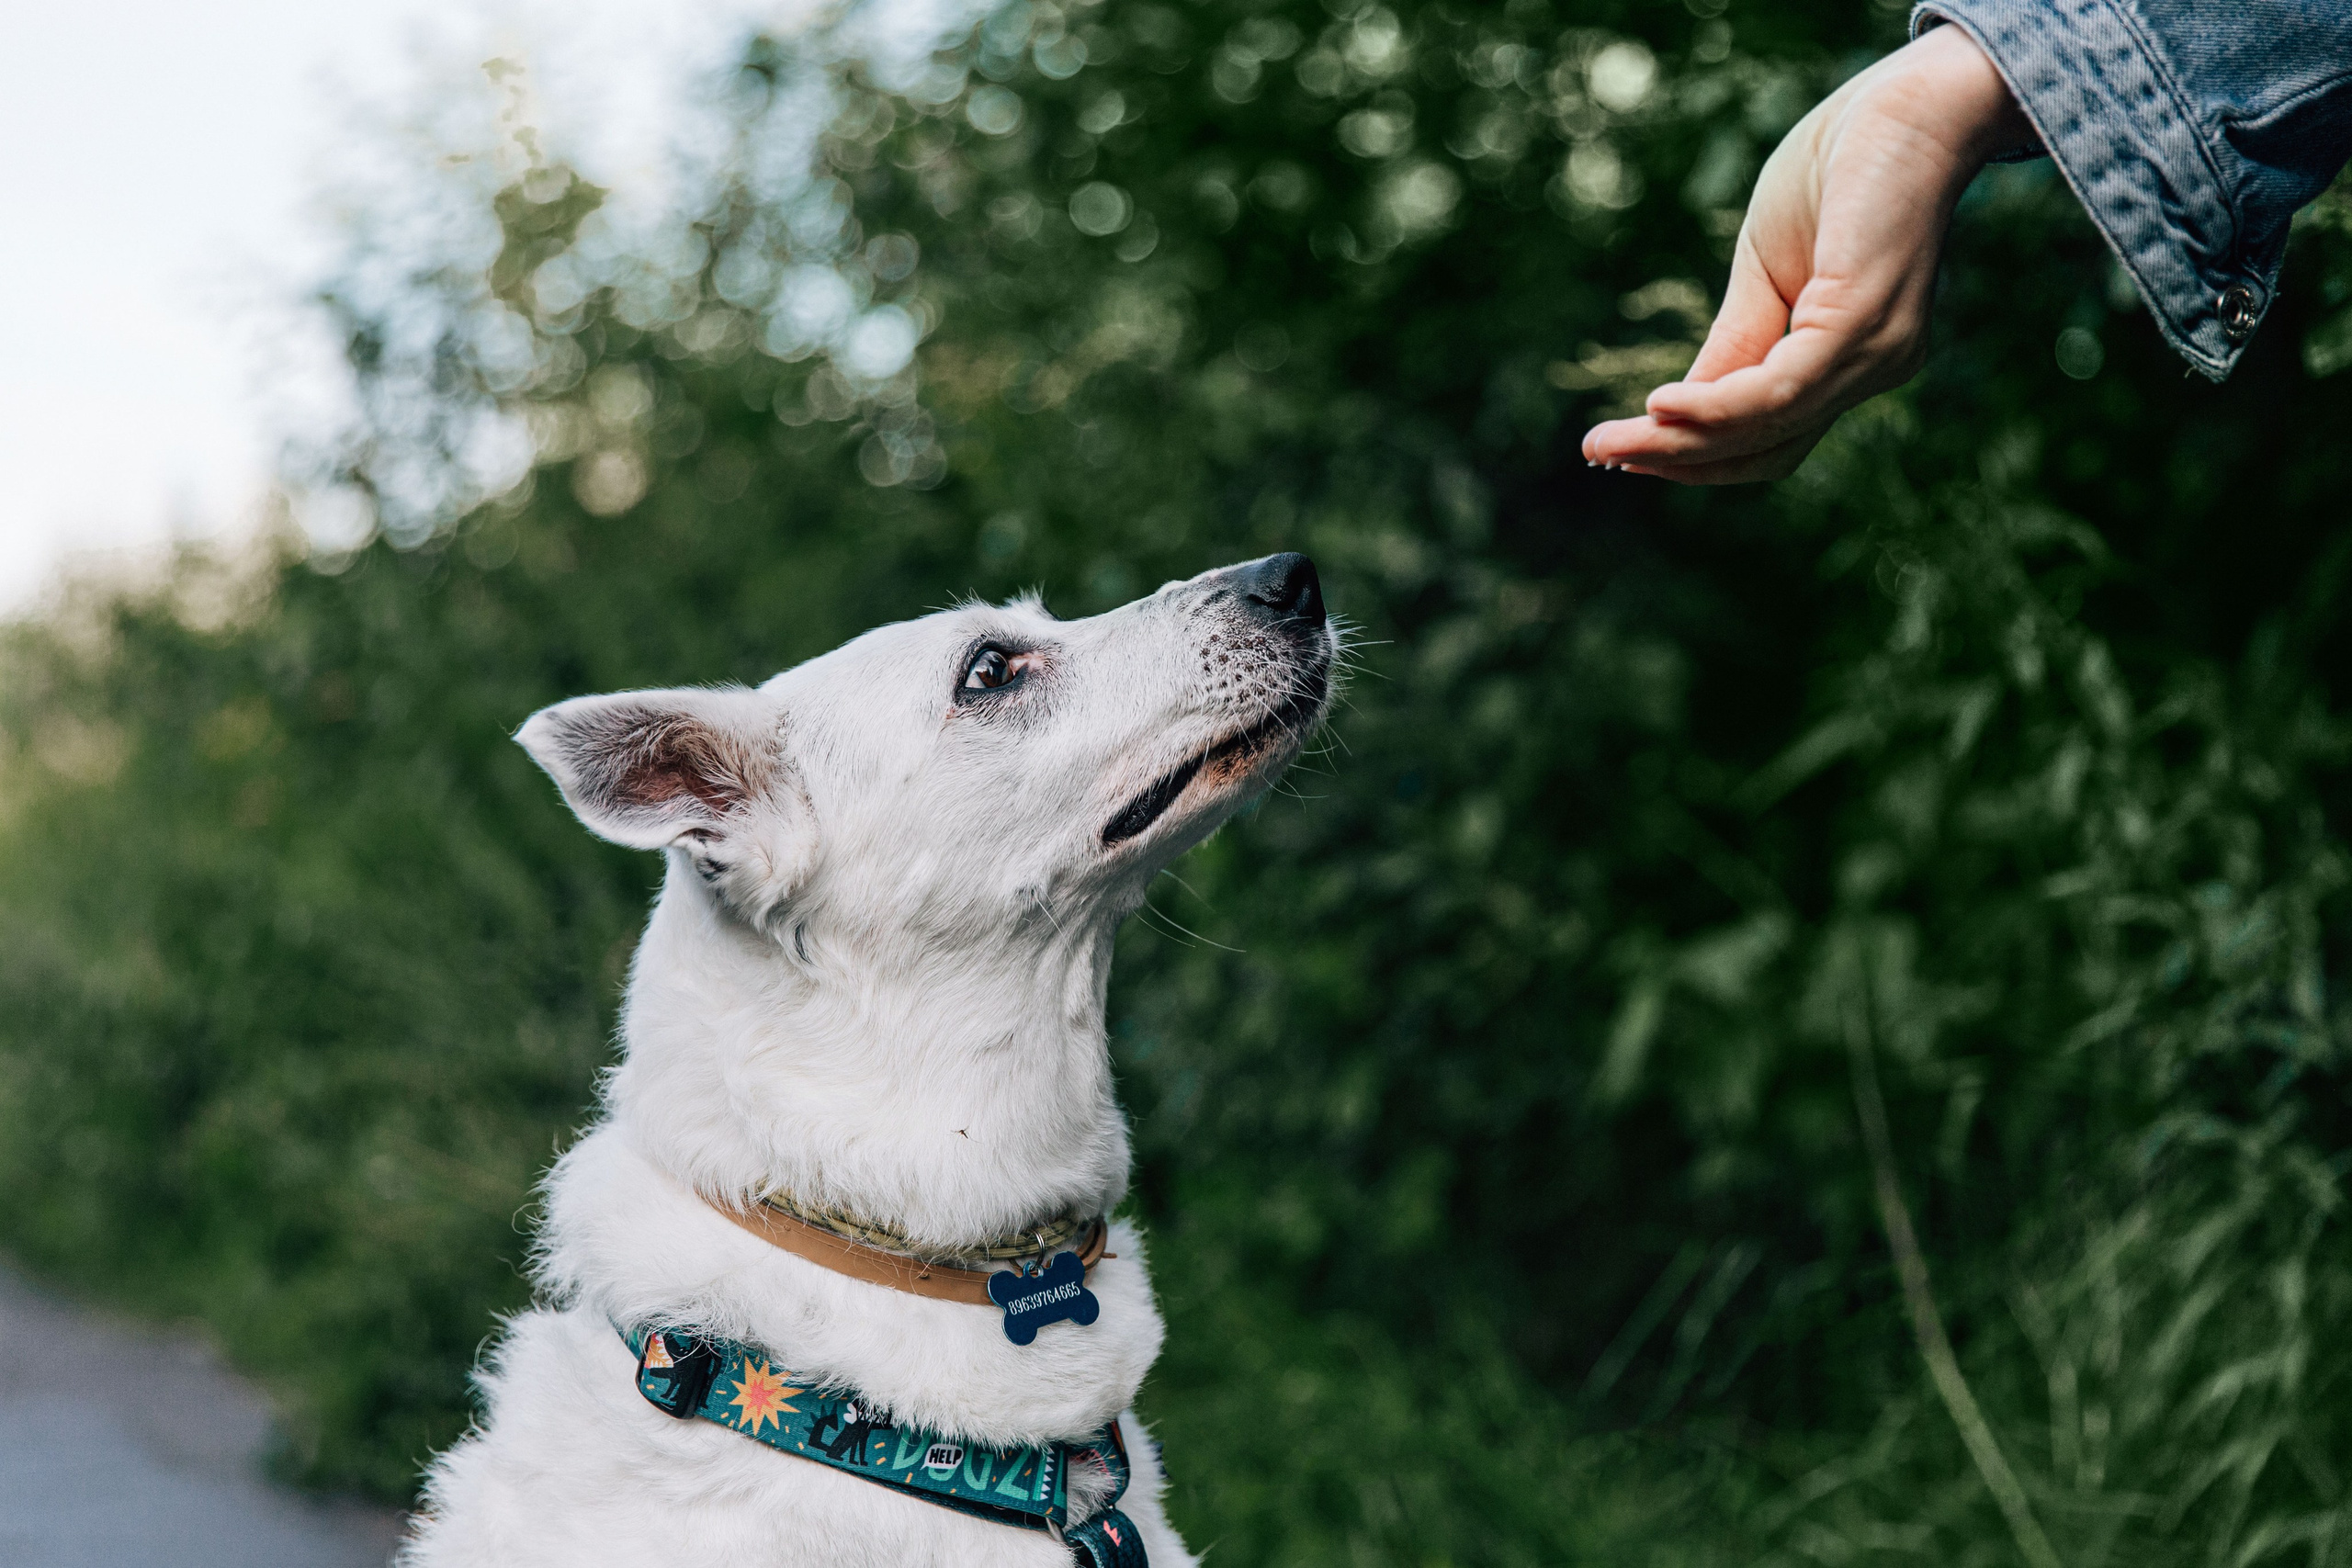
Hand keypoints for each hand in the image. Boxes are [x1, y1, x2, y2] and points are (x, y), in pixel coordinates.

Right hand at [1582, 24, 2030, 483]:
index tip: (1622, 452)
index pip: (1769, 437)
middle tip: (1599, 456)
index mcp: (1850, 359)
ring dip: (1679, 441)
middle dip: (1676, 460)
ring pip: (1765, 429)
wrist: (1906, 100)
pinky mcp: (1864, 325)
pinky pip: (1778, 391)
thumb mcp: (1764, 271)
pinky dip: (1716, 405)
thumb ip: (1734, 344)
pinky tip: (1661, 403)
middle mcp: (1872, 370)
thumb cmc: (1839, 171)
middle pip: (1763, 449)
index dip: (1695, 454)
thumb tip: (1674, 412)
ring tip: (1613, 444)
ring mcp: (1875, 354)